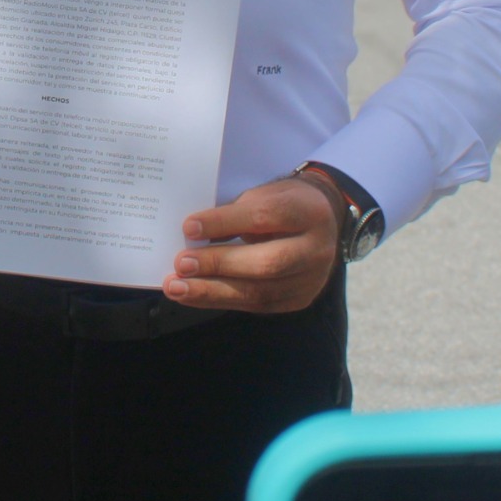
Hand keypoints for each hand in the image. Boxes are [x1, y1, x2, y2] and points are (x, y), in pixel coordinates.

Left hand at [164, 178, 338, 313]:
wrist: (323, 220)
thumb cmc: (283, 203)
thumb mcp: (263, 195)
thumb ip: (234, 213)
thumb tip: (194, 236)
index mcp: (307, 212)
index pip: (264, 217)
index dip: (224, 223)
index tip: (189, 228)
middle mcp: (316, 249)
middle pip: (266, 262)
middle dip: (218, 264)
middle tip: (181, 264)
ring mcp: (311, 279)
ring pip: (260, 292)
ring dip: (213, 291)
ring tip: (178, 287)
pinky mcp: (300, 299)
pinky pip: (258, 305)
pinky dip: (222, 300)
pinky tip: (196, 295)